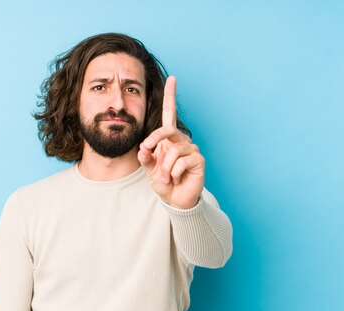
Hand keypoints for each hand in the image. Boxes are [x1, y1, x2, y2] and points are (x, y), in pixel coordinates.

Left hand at [138, 76, 204, 208]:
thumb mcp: (149, 168)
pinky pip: (181, 162)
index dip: (171, 96)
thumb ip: (145, 155)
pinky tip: (177, 178)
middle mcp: (181, 140)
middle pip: (167, 130)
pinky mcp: (198, 160)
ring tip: (166, 177)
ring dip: (164, 167)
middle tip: (148, 152)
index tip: (173, 79)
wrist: (175, 199)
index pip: (170, 114)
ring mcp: (191, 149)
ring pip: (172, 151)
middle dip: (155, 140)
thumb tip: (144, 146)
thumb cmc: (163, 181)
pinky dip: (174, 172)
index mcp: (168, 139)